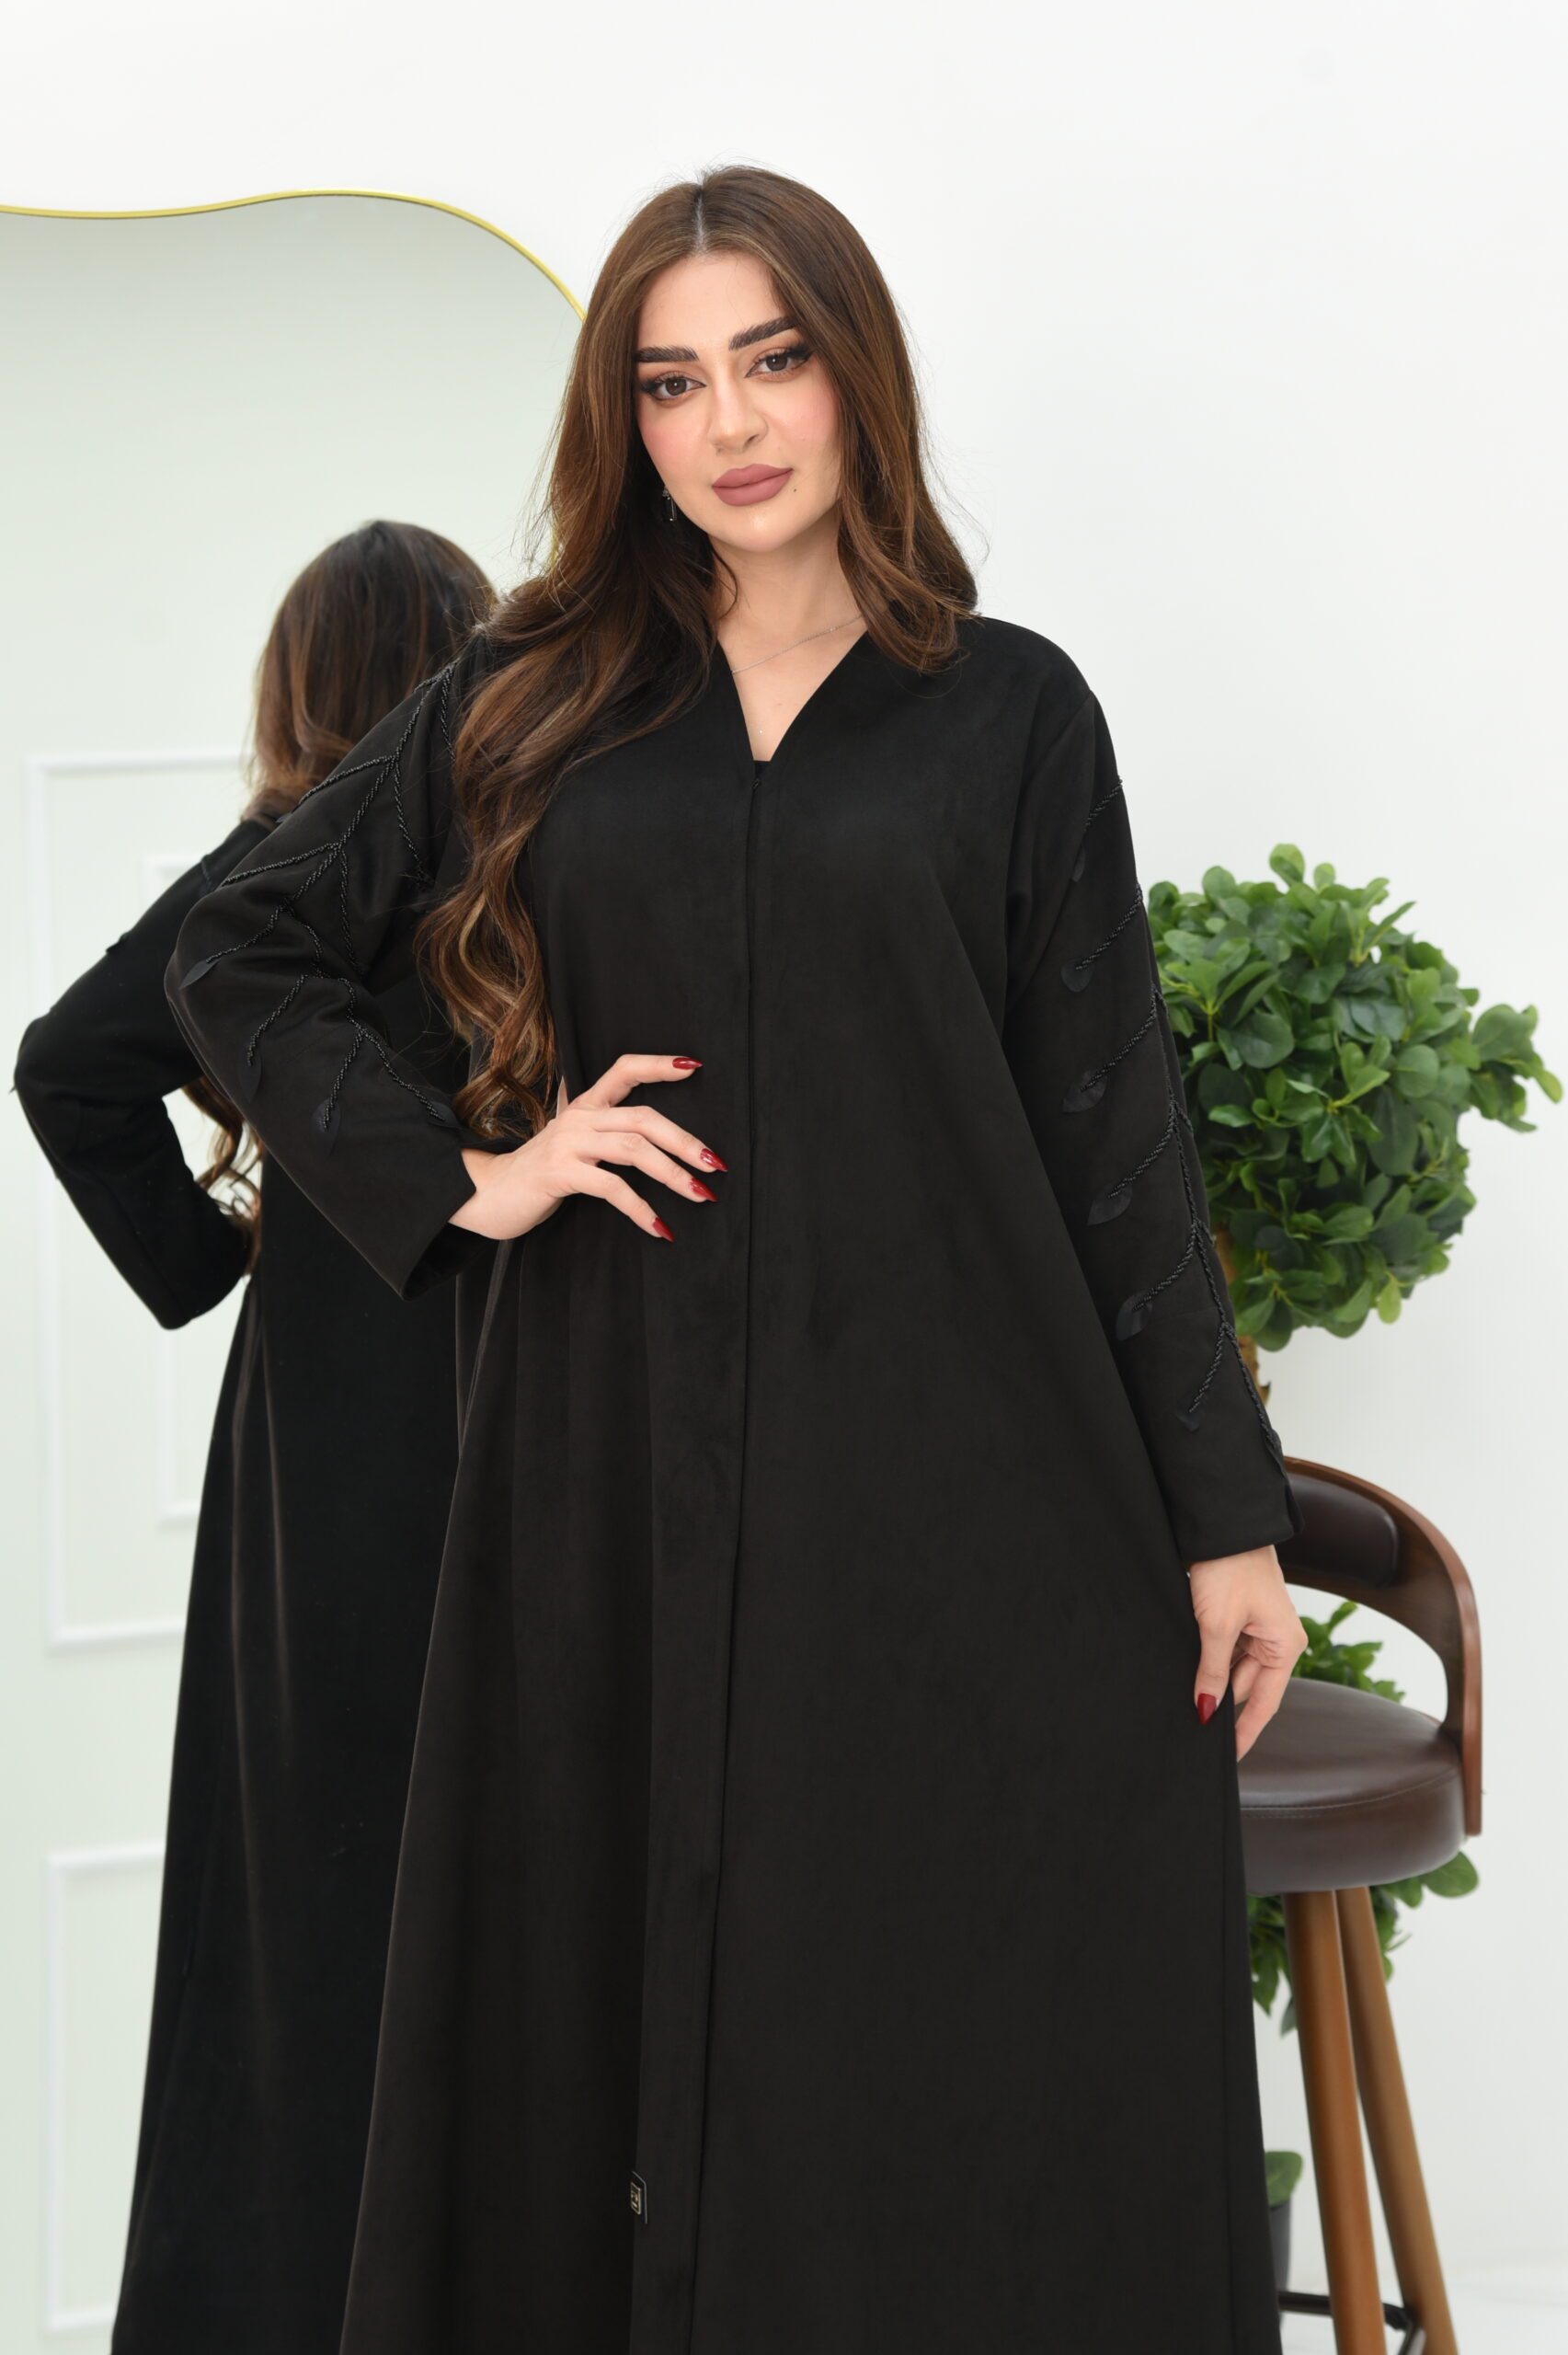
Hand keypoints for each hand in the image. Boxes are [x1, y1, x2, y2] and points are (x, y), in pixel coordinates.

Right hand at [447, 1052, 723, 1243]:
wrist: (489, 1194)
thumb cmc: (541, 1172)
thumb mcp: (573, 1142)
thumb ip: (604, 1131)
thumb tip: (654, 1140)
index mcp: (586, 1105)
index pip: (624, 1069)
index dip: (658, 1065)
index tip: (694, 1066)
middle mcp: (579, 1118)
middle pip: (643, 1117)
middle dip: (684, 1141)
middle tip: (715, 1165)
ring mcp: (568, 1143)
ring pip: (634, 1149)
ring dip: (673, 1174)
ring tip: (700, 1194)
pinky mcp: (559, 1172)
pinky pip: (611, 1187)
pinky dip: (640, 1209)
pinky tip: (659, 1226)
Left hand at [1186, 1546, 1307, 1760]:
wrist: (1223, 1525)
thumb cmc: (1230, 1571)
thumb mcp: (1217, 1626)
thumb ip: (1211, 1672)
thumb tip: (1205, 1711)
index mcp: (1285, 1647)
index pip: (1265, 1704)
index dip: (1245, 1733)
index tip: (1228, 1759)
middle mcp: (1276, 1641)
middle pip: (1247, 1688)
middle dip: (1222, 1706)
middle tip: (1194, 1733)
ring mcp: (1257, 1628)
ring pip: (1232, 1669)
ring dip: (1212, 1682)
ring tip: (1188, 1703)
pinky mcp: (1238, 1616)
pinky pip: (1224, 1650)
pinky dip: (1208, 1662)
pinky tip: (1189, 1674)